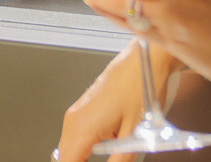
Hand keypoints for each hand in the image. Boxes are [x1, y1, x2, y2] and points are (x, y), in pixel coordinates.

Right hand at [55, 39, 177, 161]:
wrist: (145, 59)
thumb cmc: (142, 86)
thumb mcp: (134, 134)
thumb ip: (118, 161)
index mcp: (82, 126)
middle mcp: (74, 118)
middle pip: (64, 158)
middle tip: (109, 160)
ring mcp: (77, 112)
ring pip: (69, 148)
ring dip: (83, 158)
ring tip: (112, 153)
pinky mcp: (84, 109)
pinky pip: (77, 136)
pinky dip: (87, 148)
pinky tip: (109, 147)